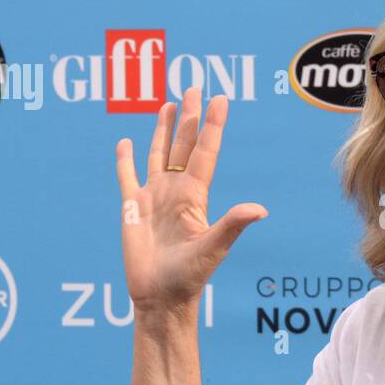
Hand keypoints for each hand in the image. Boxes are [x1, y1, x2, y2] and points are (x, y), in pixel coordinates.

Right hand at [115, 87, 266, 312]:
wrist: (160, 297)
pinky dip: (124, 160)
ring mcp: (153, 198)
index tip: (220, 99)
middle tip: (193, 87)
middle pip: (183, 145)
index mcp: (195, 196)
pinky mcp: (131, 208)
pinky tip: (124, 142)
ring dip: (163, 130)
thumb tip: (260, 209)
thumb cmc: (189, 276)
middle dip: (189, 117)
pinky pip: (126, 177)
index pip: (205, 152)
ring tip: (167, 104)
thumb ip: (232, 224)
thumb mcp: (213, 248)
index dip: (212, 126)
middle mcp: (176, 191)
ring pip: (158, 155)